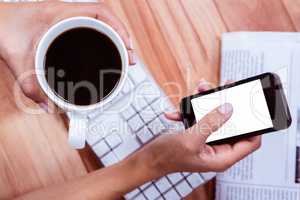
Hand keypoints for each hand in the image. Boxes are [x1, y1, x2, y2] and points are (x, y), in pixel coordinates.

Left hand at [0, 1, 134, 106]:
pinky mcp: (66, 24)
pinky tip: (106, 49)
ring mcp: (67, 18)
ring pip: (100, 23)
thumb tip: (50, 108)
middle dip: (122, 37)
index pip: (99, 11)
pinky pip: (91, 27)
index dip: (118, 27)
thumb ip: (32, 88)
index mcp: (60, 13)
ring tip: (124, 55)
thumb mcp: (18, 60)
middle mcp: (67, 13)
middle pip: (106, 20)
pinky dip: (103, 37)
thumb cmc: (5, 31)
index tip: (127, 45)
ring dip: (114, 37)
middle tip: (130, 57)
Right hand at [138, 80, 260, 176]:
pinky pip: (200, 117)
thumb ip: (210, 123)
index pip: (250, 141)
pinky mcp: (197, 133)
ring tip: (200, 90)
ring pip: (216, 116)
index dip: (255, 125)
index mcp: (221, 157)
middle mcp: (217, 148)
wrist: (148, 158)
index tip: (251, 106)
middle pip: (233, 124)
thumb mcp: (190, 140)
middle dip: (228, 104)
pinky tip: (178, 111)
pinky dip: (190, 111)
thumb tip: (228, 109)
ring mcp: (207, 140)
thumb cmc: (166, 157)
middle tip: (226, 88)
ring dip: (207, 102)